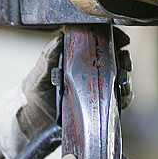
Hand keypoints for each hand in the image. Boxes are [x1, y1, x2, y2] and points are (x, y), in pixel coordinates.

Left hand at [0, 28, 132, 158]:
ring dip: (126, 78)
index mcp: (78, 58)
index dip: (115, 39)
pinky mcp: (99, 106)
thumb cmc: (34, 91)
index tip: (122, 40)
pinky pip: (118, 100)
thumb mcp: (39, 72)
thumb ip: (49, 55)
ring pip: (121, 79)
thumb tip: (59, 39)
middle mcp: (91, 71)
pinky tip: (121, 96)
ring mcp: (97, 88)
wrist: (31, 119)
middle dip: (124, 59)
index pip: (102, 43)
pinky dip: (124, 97)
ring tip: (122, 81)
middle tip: (123, 61)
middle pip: (117, 60)